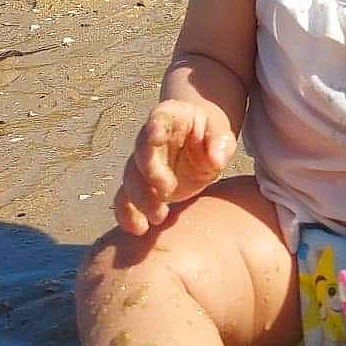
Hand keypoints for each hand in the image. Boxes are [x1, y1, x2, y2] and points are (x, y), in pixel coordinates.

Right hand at [113, 101, 235, 234]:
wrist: (200, 143)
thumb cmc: (210, 133)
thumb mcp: (221, 132)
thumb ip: (219, 142)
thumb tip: (216, 160)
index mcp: (169, 117)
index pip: (158, 118)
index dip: (154, 127)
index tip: (155, 137)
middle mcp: (149, 138)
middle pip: (140, 153)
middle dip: (150, 173)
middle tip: (167, 191)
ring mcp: (143, 163)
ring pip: (130, 179)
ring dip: (140, 198)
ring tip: (159, 216)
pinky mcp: (142, 186)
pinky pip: (125, 199)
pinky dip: (127, 214)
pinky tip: (138, 229)